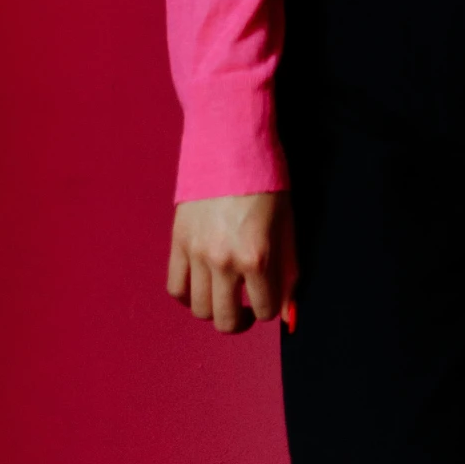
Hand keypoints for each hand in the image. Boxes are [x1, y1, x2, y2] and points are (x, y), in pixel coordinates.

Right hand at [166, 191, 298, 334]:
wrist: (231, 143)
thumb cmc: (266, 181)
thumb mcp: (287, 224)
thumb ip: (288, 270)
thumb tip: (288, 309)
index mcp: (257, 256)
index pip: (264, 310)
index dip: (269, 307)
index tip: (269, 296)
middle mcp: (224, 261)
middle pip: (225, 320)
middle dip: (240, 320)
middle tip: (246, 307)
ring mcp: (197, 253)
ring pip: (200, 309)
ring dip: (215, 308)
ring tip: (225, 294)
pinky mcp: (177, 242)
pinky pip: (176, 287)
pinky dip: (188, 295)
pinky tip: (202, 284)